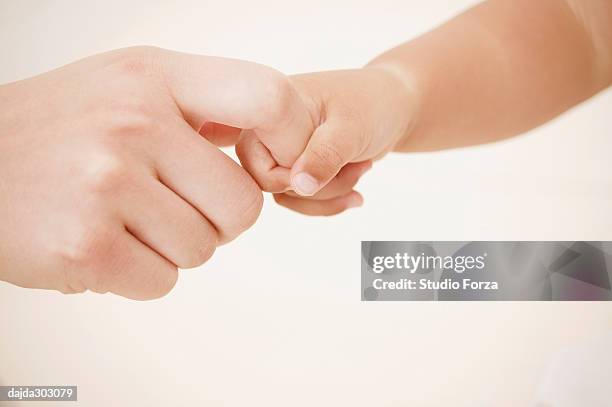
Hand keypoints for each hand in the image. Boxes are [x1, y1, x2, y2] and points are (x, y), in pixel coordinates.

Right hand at [0, 46, 310, 298]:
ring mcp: (108, 184)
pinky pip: (162, 281)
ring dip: (172, 247)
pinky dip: (139, 274)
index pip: (267, 97)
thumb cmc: (58, 128)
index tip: (278, 166)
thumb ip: (200, 105)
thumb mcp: (128, 85)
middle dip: (218, 220)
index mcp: (154, 78)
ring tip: (125, 220)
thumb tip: (274, 138)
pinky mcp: (86, 245)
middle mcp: (134, 124)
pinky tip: (103, 244)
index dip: (292, 138)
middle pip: (244, 206)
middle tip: (173, 206)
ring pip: (203, 249)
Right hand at [236, 66, 416, 215]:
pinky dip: (330, 200)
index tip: (331, 163)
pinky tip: (356, 193)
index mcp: (272, 108)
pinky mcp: (298, 165)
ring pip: (288, 194)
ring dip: (329, 194)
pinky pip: (301, 197)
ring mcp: (284, 149)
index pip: (254, 158)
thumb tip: (298, 186)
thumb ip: (324, 155)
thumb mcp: (351, 128)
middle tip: (355, 165)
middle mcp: (271, 129)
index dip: (288, 174)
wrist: (395, 106)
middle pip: (271, 182)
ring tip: (362, 169)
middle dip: (318, 186)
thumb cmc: (373, 104)